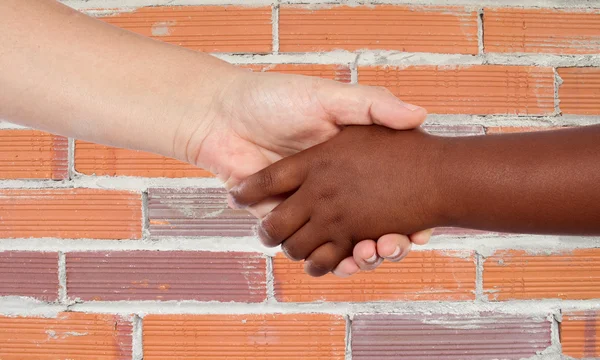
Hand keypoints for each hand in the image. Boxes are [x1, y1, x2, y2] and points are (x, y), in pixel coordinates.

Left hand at [178, 69, 430, 274]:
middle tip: (394, 244)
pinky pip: (307, 250)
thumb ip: (371, 105)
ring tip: (372, 251)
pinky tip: (346, 262)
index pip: (386, 195)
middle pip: (369, 227)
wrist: (221, 114)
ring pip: (341, 245)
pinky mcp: (278, 221)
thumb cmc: (277, 98)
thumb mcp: (331, 98)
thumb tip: (420, 115)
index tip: (422, 227)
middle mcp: (329, 191)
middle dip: (386, 243)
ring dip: (361, 256)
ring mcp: (305, 209)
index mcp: (345, 165)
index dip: (408, 214)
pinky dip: (328, 262)